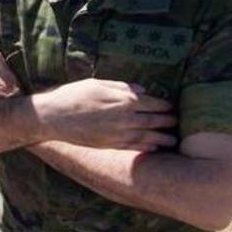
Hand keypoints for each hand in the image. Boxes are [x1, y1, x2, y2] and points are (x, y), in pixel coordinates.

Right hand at [33, 79, 177, 151]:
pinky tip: (154, 148)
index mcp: (124, 100)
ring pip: (148, 137)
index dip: (165, 105)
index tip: (172, 107)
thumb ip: (122, 87)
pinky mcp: (111, 145)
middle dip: (168, 121)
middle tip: (177, 122)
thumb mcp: (97, 83)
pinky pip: (134, 148)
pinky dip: (147, 148)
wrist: (53, 117)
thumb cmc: (73, 96)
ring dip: (162, 138)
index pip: (153, 103)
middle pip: (154, 120)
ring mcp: (119, 134)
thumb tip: (142, 90)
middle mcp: (126, 119)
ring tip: (173, 140)